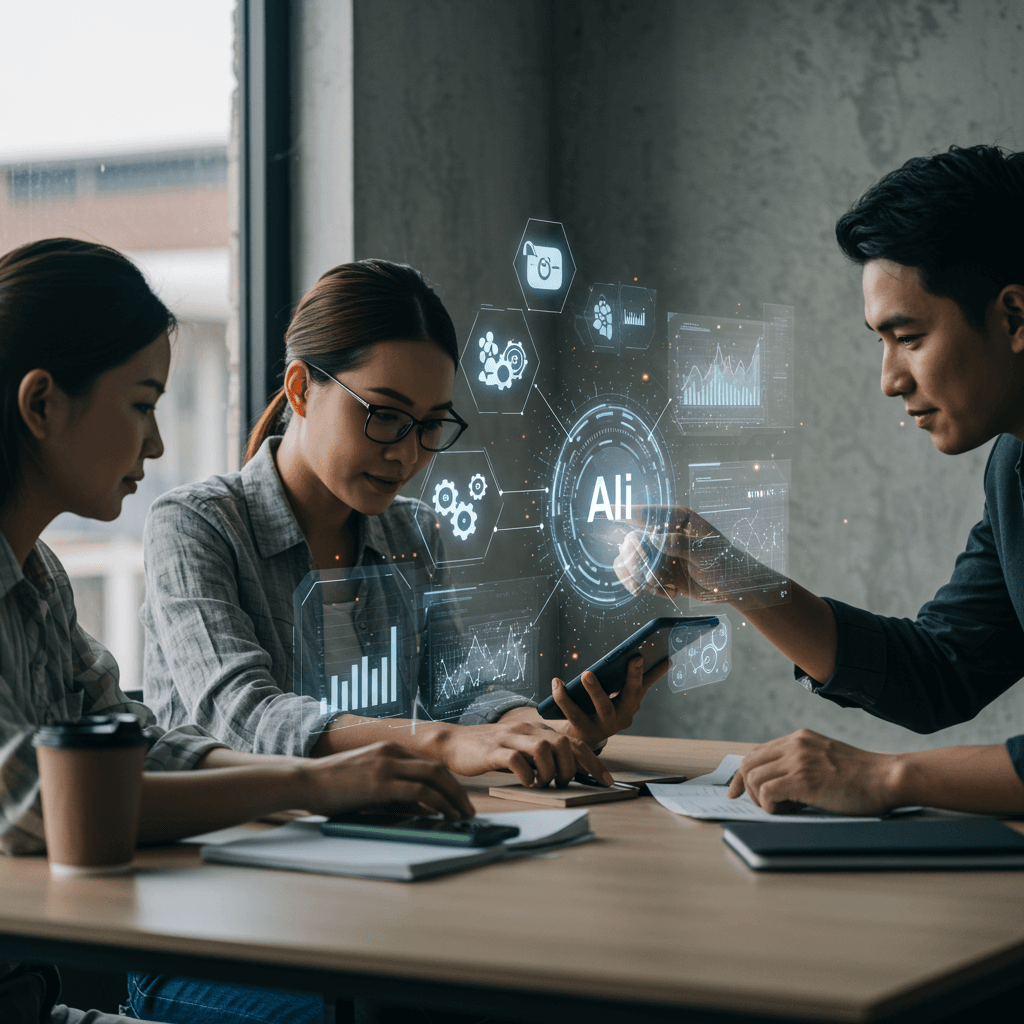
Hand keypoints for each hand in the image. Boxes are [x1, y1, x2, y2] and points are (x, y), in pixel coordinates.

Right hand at [303, 741, 474, 819]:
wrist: (305, 781)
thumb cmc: (332, 787)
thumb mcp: (368, 784)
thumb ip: (394, 792)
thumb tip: (422, 809)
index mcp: (389, 750)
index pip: (429, 765)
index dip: (448, 783)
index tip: (458, 800)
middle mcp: (392, 753)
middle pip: (438, 769)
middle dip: (457, 791)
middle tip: (468, 810)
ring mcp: (387, 765)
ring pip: (435, 779)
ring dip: (453, 799)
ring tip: (463, 817)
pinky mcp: (381, 783)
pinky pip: (419, 793)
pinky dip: (438, 804)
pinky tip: (445, 817)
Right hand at [436, 719, 613, 787]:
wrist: (455, 742)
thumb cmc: (491, 750)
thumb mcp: (522, 749)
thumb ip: (543, 756)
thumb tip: (571, 774)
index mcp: (538, 729)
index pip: (575, 742)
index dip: (594, 762)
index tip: (606, 781)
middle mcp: (528, 729)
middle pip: (564, 743)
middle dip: (571, 769)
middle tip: (563, 784)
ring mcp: (511, 737)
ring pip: (544, 748)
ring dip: (550, 772)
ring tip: (543, 783)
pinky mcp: (494, 750)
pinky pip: (517, 760)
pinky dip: (527, 775)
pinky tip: (525, 783)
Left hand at [548, 655, 668, 749]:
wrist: (583, 739)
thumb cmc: (604, 709)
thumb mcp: (623, 696)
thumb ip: (641, 679)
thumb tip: (665, 660)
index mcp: (631, 706)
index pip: (640, 687)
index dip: (643, 674)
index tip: (639, 656)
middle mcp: (621, 719)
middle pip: (628, 698)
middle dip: (628, 679)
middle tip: (633, 657)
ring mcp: (603, 727)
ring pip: (602, 708)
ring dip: (595, 690)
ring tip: (586, 673)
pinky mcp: (583, 731)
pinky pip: (573, 713)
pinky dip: (563, 696)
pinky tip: (557, 681)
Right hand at [612, 506, 774, 602]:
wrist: (732, 587)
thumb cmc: (725, 562)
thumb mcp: (706, 552)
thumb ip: (680, 544)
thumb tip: (654, 540)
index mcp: (678, 520)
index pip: (650, 513)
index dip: (628, 511)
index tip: (610, 511)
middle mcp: (664, 533)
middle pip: (633, 540)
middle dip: (637, 561)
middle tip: (648, 577)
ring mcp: (658, 553)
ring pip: (629, 559)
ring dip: (635, 576)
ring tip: (651, 589)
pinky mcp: (657, 571)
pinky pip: (635, 576)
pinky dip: (643, 586)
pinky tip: (665, 592)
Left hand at [726, 728, 900, 816]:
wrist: (887, 778)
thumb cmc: (862, 777)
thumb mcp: (825, 759)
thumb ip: (801, 763)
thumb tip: (774, 786)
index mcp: (798, 738)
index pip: (756, 753)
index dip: (742, 774)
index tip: (736, 791)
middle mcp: (794, 745)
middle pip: (748, 764)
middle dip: (746, 788)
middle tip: (763, 806)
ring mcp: (797, 760)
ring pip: (753, 778)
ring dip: (762, 800)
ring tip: (785, 808)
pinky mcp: (803, 779)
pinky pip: (766, 792)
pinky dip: (770, 806)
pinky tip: (789, 811)